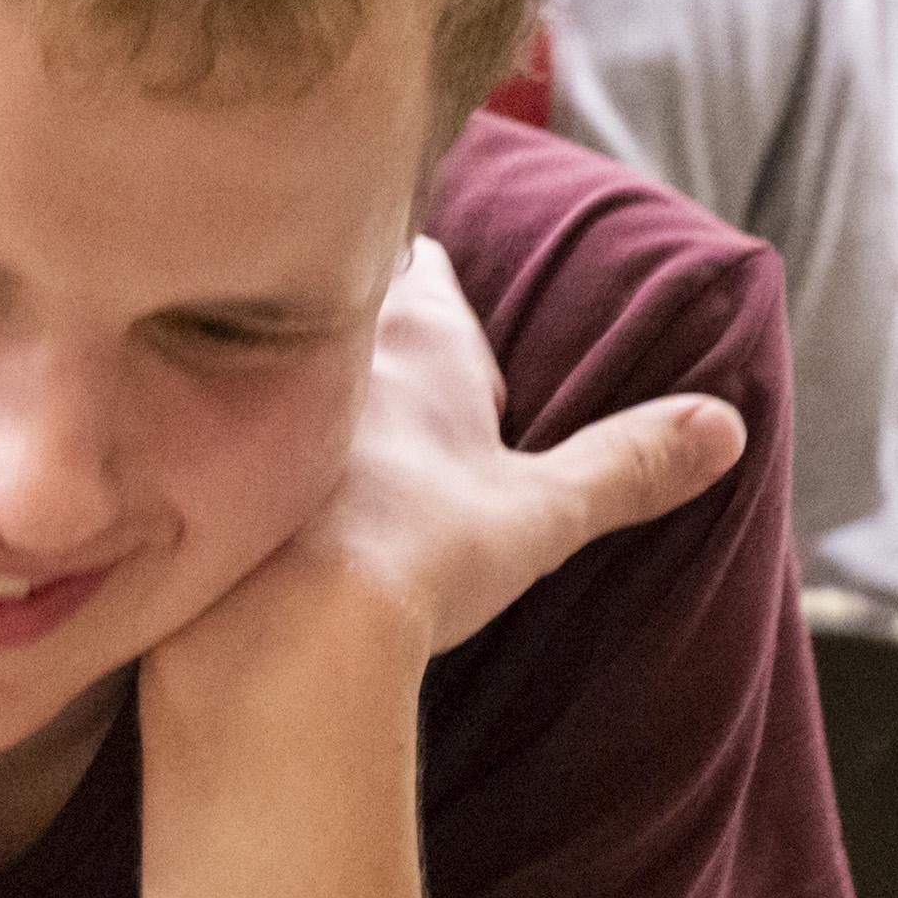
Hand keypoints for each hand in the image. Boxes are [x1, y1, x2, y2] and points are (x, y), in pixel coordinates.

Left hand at [166, 241, 747, 701]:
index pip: (423, 267)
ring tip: (279, 435)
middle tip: (362, 379)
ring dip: (261, 385)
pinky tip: (212, 498)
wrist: (280, 629)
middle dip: (345, 331)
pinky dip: (190, 447)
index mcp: (414, 331)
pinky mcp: (171, 453)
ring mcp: (235, 388)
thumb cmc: (421, 557)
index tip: (432, 321)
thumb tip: (725, 429)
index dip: (429, 294)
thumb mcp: (542, 513)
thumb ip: (626, 465)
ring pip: (247, 357)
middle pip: (332, 305)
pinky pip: (180, 428)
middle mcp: (319, 338)